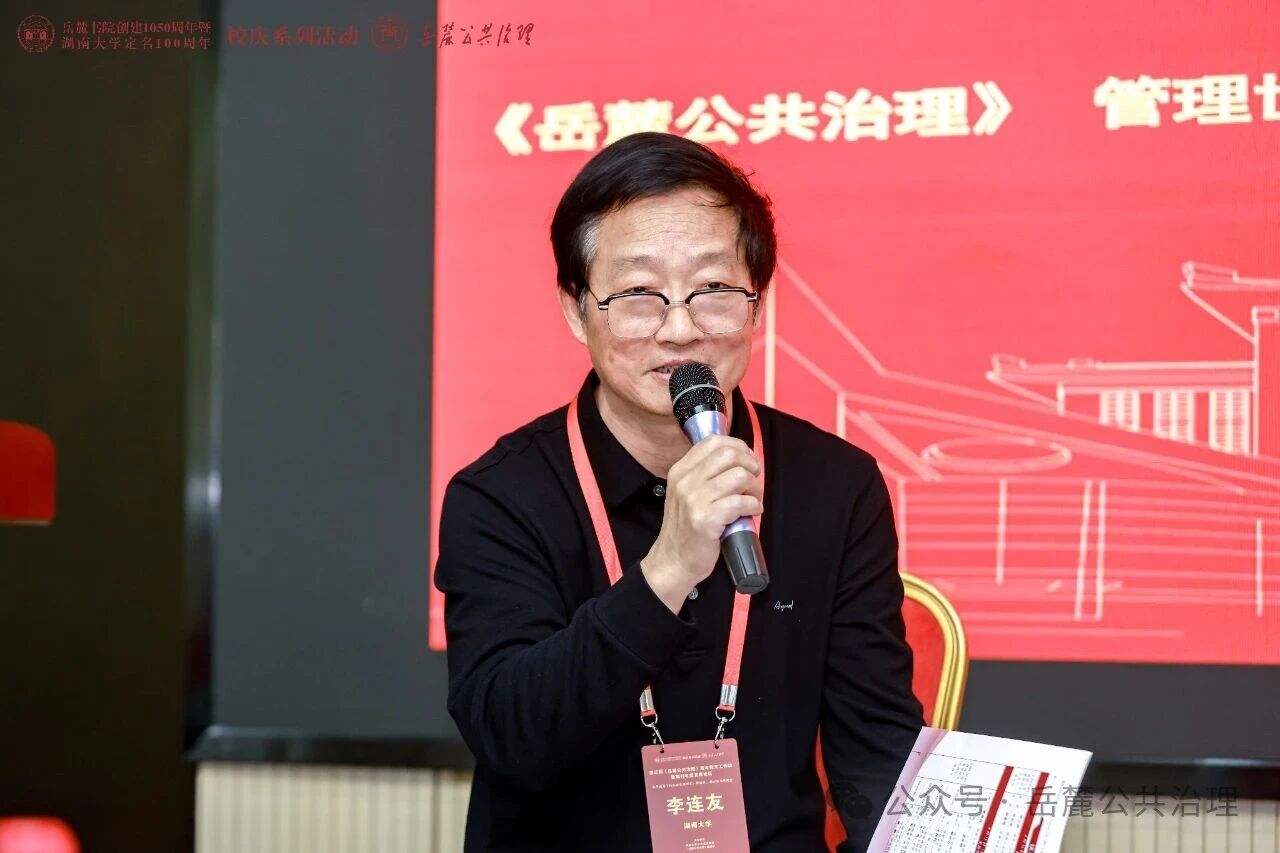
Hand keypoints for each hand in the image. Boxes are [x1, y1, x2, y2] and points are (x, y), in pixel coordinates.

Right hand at [641, 435, 762, 612]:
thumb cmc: (687, 528)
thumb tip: (740, 459)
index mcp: (680, 470)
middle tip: (753, 482)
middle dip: (750, 466)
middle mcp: (685, 481)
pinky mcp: (705, 520)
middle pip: (729, 454)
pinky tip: (752, 512)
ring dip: (755, 488)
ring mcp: (694, 500)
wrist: (673, 561)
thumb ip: (706, 474)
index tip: (748, 462)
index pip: (714, 441)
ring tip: (753, 500)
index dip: (739, 447)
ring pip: (739, 476)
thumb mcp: (687, 493)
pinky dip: (754, 506)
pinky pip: (740, 502)